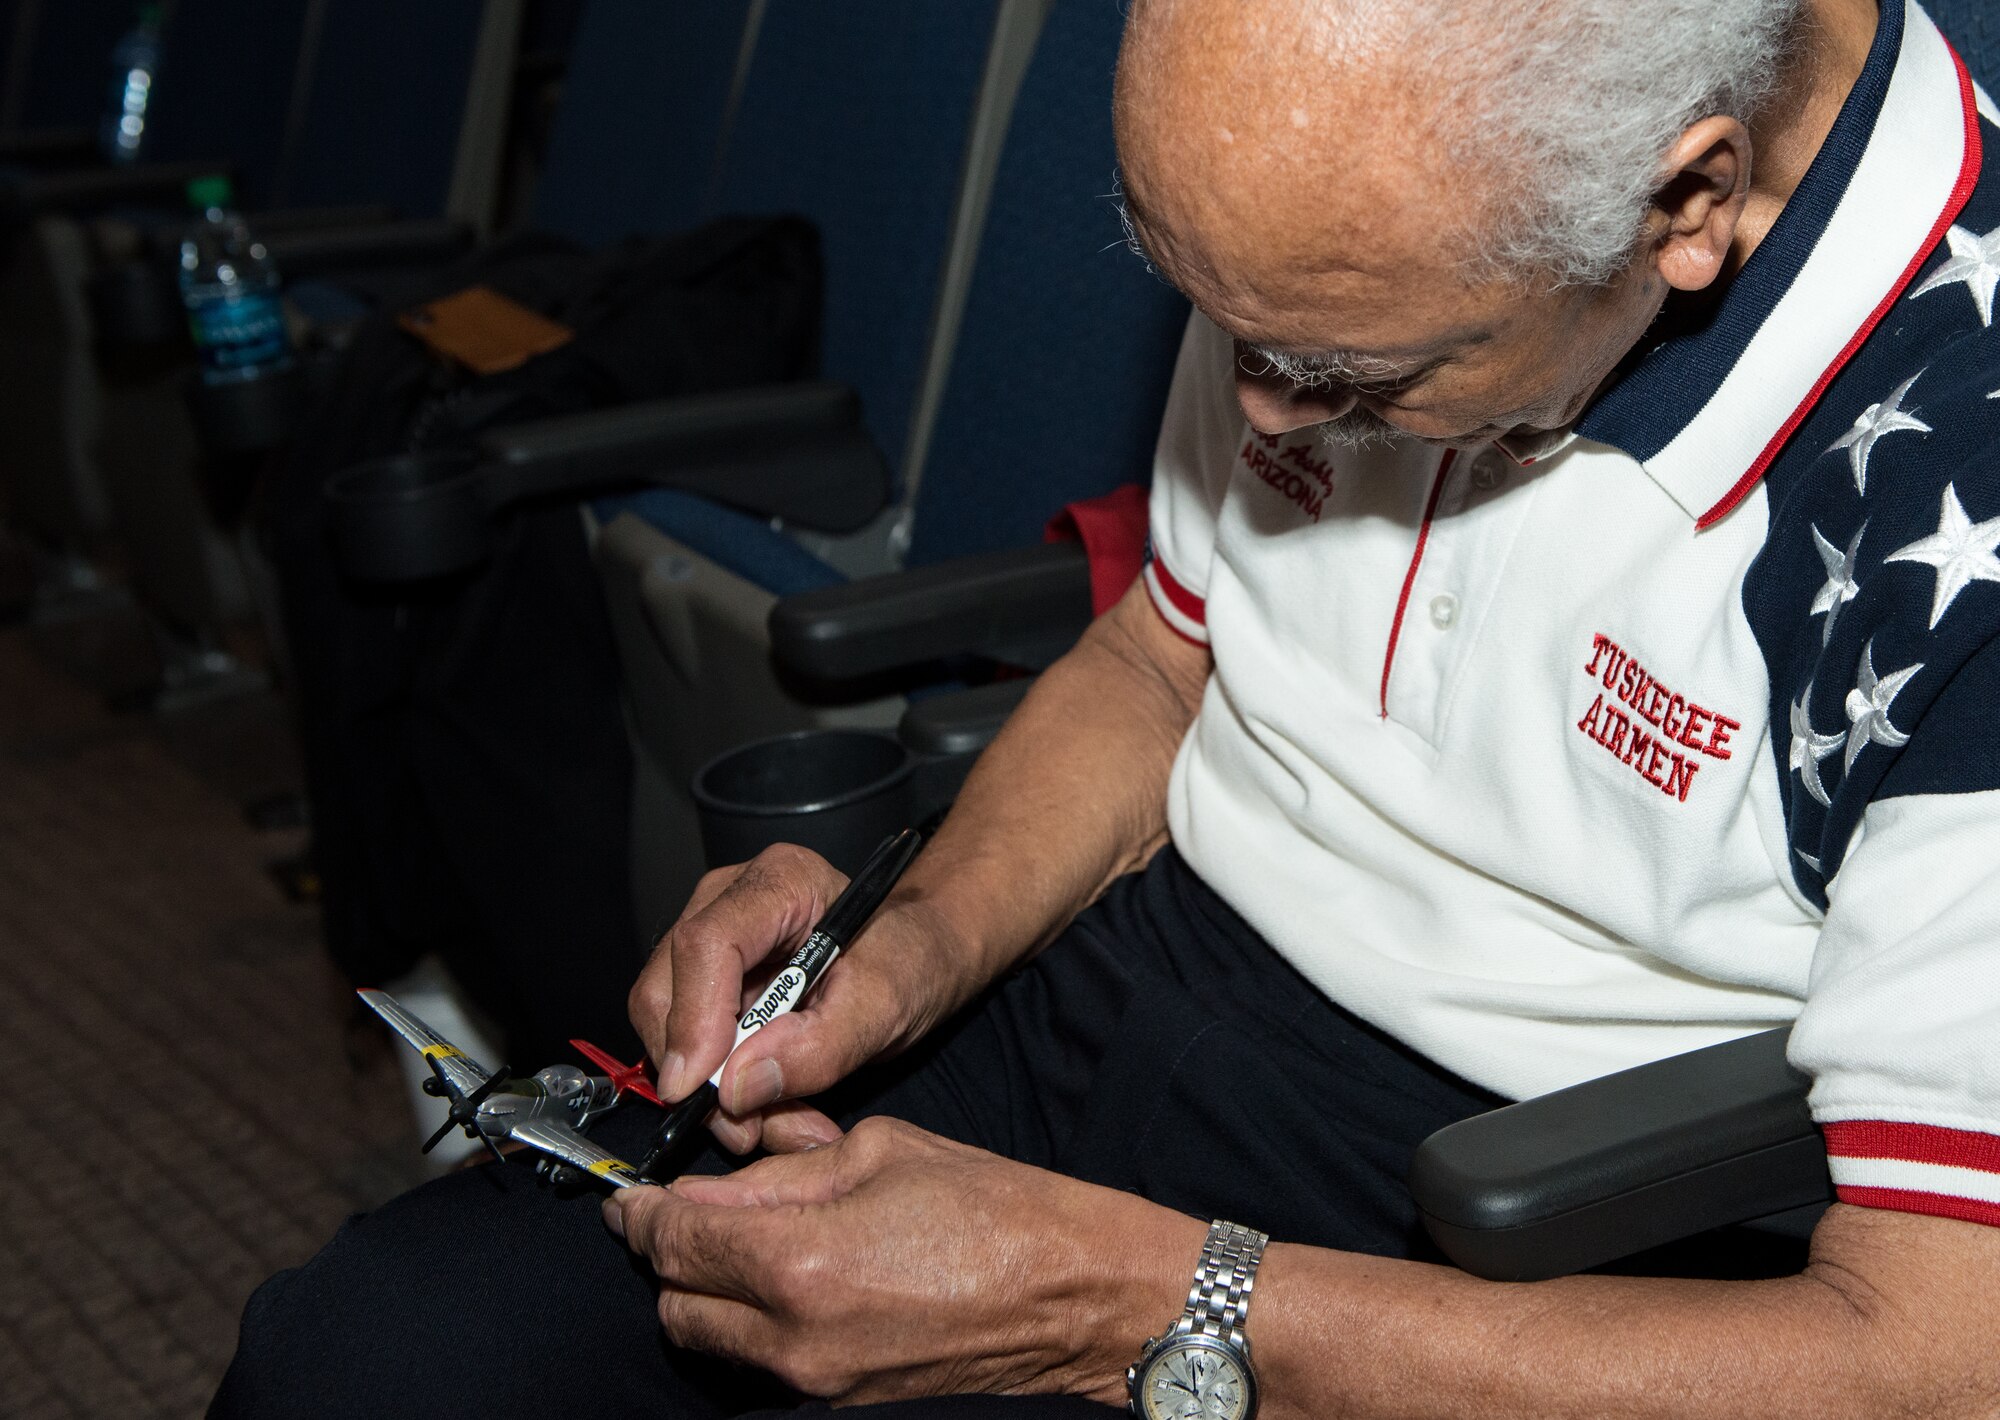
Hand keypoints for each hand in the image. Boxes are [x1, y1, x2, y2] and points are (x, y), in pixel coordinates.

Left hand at [602, 1116, 1204, 1403]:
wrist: (1072, 1292)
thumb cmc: (992, 1208)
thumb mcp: (876, 1151)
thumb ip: (777, 1174)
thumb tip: (707, 1190)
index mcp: (798, 1261)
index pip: (671, 1243)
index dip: (639, 1213)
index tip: (632, 1195)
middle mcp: (794, 1337)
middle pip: (675, 1304)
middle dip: (672, 1255)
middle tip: (695, 1211)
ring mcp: (817, 1382)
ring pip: (713, 1342)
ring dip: (710, 1293)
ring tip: (753, 1244)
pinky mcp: (841, 1402)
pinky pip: (763, 1363)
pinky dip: (757, 1323)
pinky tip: (798, 1279)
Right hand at [628, 844, 984, 1153]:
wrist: (918, 957)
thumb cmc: (910, 961)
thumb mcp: (888, 1004)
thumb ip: (822, 1046)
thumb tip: (740, 1085)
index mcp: (780, 883)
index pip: (706, 943)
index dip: (693, 1020)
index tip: (702, 1090)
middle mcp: (728, 902)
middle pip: (667, 988)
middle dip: (700, 1071)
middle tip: (749, 1130)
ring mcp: (711, 941)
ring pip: (668, 1027)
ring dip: (715, 1092)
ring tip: (781, 1125)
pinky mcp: (707, 983)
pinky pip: (689, 1045)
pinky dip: (725, 1090)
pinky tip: (773, 1110)